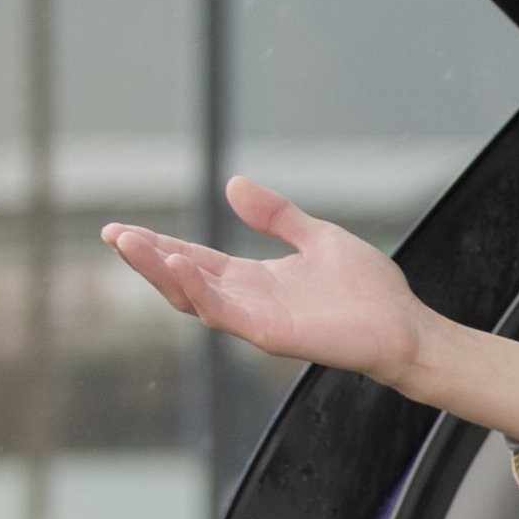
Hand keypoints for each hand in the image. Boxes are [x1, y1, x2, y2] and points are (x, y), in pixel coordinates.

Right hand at [104, 177, 518, 437]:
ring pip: (194, 299)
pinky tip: (179, 267)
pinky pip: (226, 314)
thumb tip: (233, 184)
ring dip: (161, 272)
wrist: (405, 327)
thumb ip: (275, 216)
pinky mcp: (272, 334)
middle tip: (112, 234)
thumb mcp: (316, 237)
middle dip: (146, 259)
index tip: (123, 228)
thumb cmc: (368, 291)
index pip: (194, 261)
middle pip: (183, 281)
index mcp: (254, 280)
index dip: (158, 246)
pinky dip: (199, 291)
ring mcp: (256, 320)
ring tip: (131, 244)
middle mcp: (248, 302)